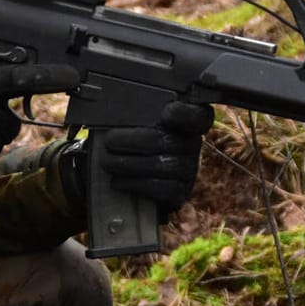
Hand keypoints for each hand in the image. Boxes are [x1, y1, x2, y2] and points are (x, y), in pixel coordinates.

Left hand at [88, 102, 213, 221]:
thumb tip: (112, 112)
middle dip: (131, 141)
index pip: (197, 115)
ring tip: (107, 162)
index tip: (166, 112)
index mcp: (185, 122)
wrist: (137, 177)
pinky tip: (117, 181)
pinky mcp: (179, 193)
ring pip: (160, 165)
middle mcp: (192, 145)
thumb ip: (135, 116)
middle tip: (109, 142)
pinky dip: (134, 184)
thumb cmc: (136, 143)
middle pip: (165, 140)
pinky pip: (159, 188)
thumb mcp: (138, 123)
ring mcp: (189, 170)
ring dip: (127, 164)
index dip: (184, 113)